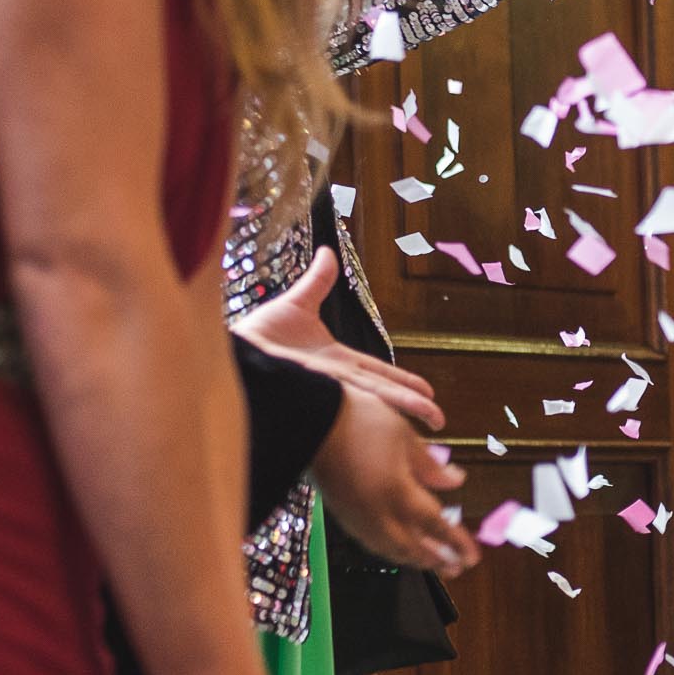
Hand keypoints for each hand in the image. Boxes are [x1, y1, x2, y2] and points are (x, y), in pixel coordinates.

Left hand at [231, 248, 443, 428]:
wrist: (234, 353)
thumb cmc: (256, 336)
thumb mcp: (295, 304)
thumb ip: (317, 283)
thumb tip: (328, 252)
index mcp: (336, 363)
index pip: (378, 373)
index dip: (403, 381)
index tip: (428, 390)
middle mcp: (336, 381)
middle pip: (384, 392)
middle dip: (412, 403)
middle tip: (438, 417)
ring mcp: (330, 389)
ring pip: (376, 401)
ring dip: (404, 409)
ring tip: (432, 419)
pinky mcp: (320, 394)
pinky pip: (356, 403)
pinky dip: (377, 412)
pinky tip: (397, 422)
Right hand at [312, 387, 480, 576]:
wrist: (308, 420)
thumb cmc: (359, 419)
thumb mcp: (403, 435)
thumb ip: (430, 465)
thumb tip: (456, 481)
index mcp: (398, 492)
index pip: (435, 525)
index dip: (456, 543)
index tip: (473, 558)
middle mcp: (377, 512)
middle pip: (413, 546)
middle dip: (437, 559)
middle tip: (457, 568)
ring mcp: (356, 516)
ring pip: (390, 549)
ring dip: (414, 558)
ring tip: (432, 561)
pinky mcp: (341, 514)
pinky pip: (371, 542)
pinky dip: (391, 549)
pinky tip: (398, 547)